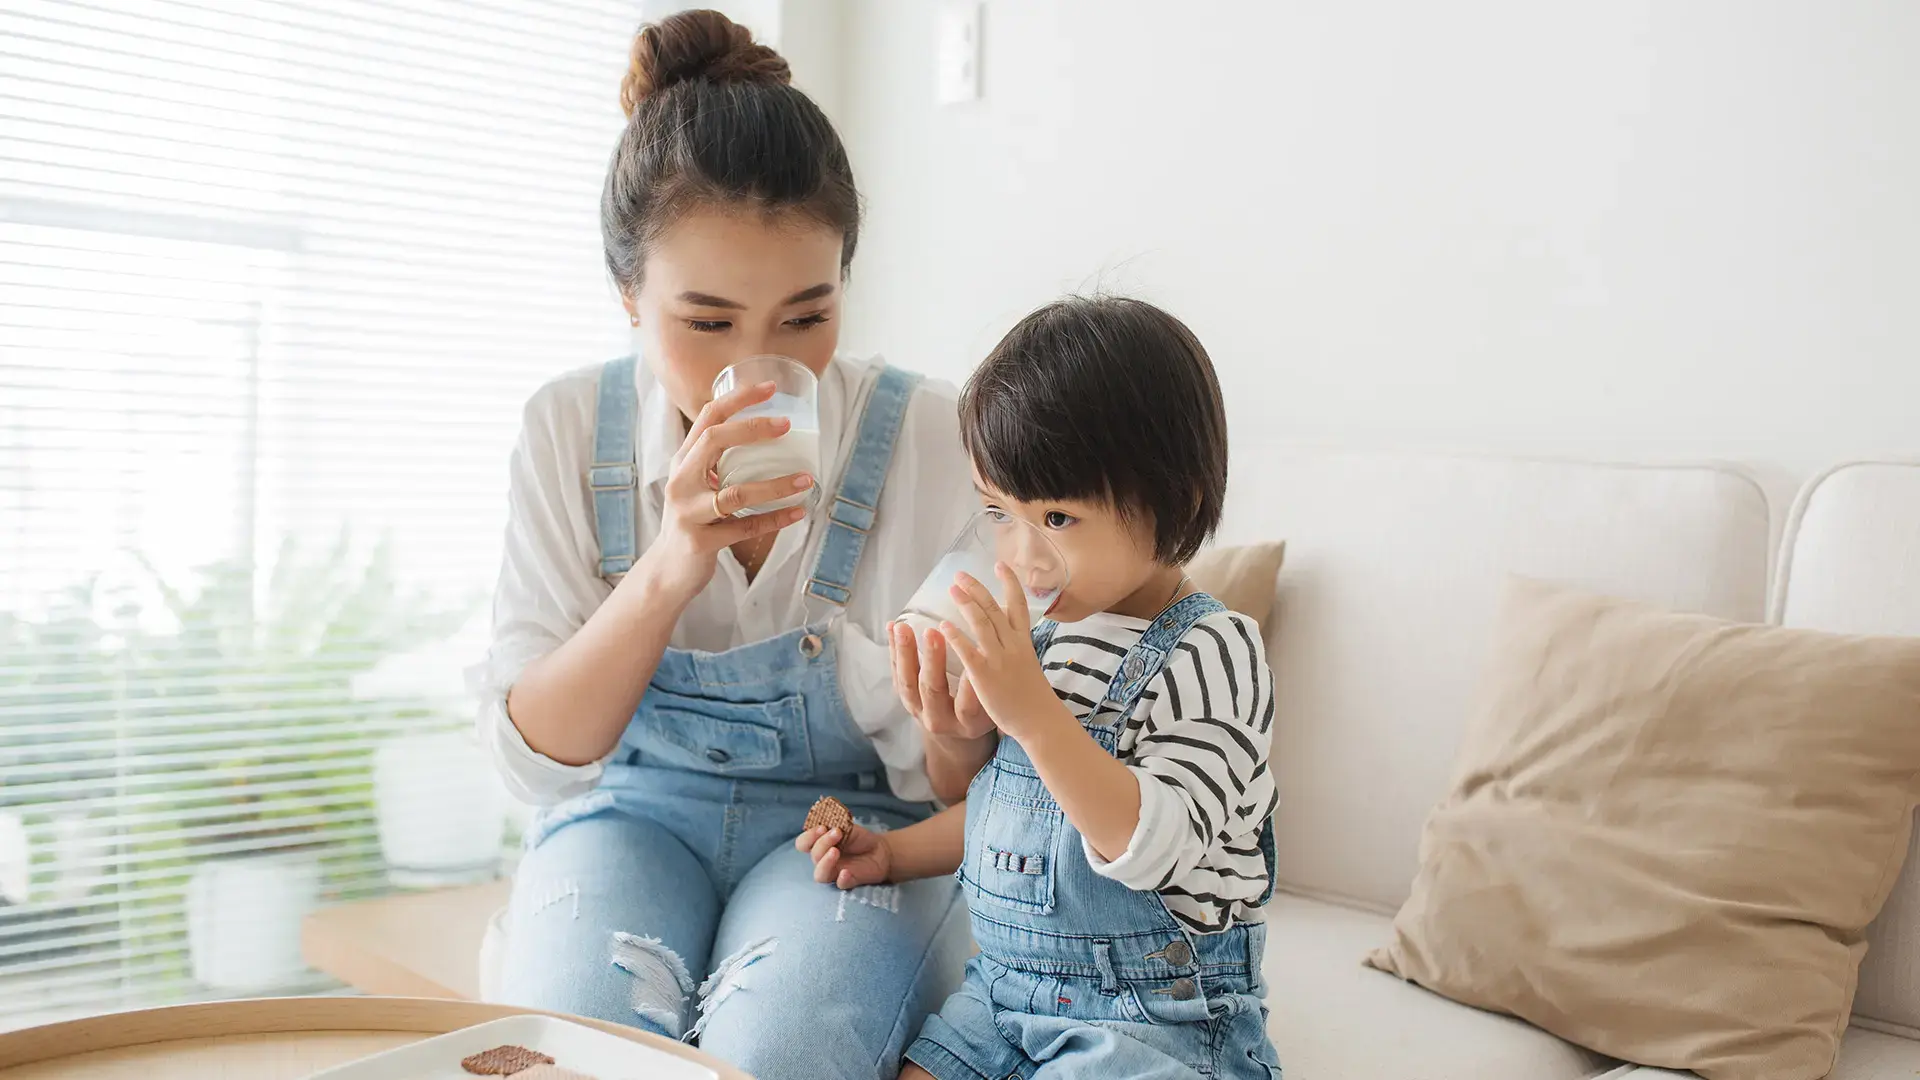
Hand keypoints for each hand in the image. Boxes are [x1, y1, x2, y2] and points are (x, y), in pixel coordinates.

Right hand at [639, 381, 813, 600]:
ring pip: (735, 493)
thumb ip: (719, 463)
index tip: (770, 388)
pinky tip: (797, 512)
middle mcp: (681, 481)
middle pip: (714, 441)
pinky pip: (743, 529)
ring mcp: (688, 512)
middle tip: (787, 425)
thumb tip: (768, 436)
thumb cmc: (692, 520)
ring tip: (806, 479)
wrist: (667, 570)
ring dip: (775, 485)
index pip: (707, 418)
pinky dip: (774, 520)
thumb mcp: (698, 484)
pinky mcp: (699, 541)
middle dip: (752, 428)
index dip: (737, 399)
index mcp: (683, 461)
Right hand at [795, 823, 891, 889]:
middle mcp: (823, 860)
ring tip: (835, 851)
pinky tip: (846, 872)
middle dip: (823, 843)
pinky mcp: (848, 881)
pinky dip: (842, 879)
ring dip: (825, 862)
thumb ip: (834, 826)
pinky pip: (840, 884)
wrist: (879, 850)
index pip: (803, 844)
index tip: (822, 827)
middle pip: (814, 856)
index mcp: (819, 845)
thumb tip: (824, 825)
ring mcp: (834, 872)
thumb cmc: (858, 838)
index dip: (808, 836)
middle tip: (837, 833)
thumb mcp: (846, 827)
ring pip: (820, 874)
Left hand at [890, 621, 995, 741]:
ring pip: (907, 682)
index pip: (968, 706)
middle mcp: (941, 721)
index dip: (968, 684)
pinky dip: (893, 649)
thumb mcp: (996, 706)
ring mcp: (918, 711)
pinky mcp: (906, 699)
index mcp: (968, 724)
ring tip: (904, 627)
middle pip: (933, 690)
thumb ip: (998, 685)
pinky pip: (896, 673)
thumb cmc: (985, 710)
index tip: (971, 654)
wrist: (958, 733)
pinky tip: (893, 627)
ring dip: (905, 652)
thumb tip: (1008, 647)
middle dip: (932, 660)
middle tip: (933, 632)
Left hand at [941, 563, 1069, 741]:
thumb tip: (1005, 633)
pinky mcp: (986, 675)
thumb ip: (1015, 647)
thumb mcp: (1028, 664)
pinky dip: (956, 635)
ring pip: (982, 623)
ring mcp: (1000, 659)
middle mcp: (1013, 645)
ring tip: (952, 588)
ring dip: (966, 603)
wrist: (1040, 721)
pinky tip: (943, 625)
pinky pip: (969, 651)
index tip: (1000, 565)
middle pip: (995, 609)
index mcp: (1023, 642)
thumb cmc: (1032, 697)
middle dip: (977, 588)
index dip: (1009, 583)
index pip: (1018, 605)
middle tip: (960, 574)